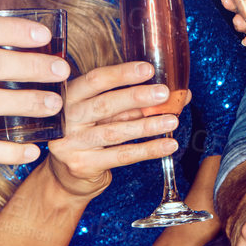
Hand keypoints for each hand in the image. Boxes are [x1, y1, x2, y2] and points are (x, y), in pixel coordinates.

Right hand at [45, 62, 179, 198]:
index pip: (95, 80)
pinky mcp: (82, 165)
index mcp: (70, 96)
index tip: (148, 69)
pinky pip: (121, 156)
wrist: (67, 176)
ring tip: (172, 121)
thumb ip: (135, 102)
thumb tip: (179, 94)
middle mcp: (66, 118)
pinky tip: (168, 145)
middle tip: (164, 93)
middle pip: (104, 104)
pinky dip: (148, 150)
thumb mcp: (106, 114)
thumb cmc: (91, 135)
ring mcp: (71, 143)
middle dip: (136, 97)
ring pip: (115, 132)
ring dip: (146, 125)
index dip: (121, 74)